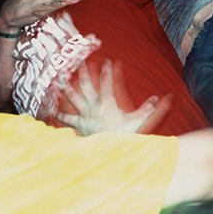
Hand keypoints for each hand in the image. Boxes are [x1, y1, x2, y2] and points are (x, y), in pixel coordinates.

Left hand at [55, 60, 171, 135]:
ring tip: (61, 78)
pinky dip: (61, 115)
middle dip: (82, 72)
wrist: (109, 152)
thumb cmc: (123, 136)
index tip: (107, 61)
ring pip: (73, 98)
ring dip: (67, 87)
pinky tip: (54, 111)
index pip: (106, 82)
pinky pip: (68, 119)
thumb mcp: (138, 121)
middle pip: (85, 85)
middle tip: (79, 62)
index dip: (107, 70)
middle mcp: (93, 106)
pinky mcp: (80, 125)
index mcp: (107, 103)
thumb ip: (148, 109)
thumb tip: (158, 98)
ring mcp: (85, 116)